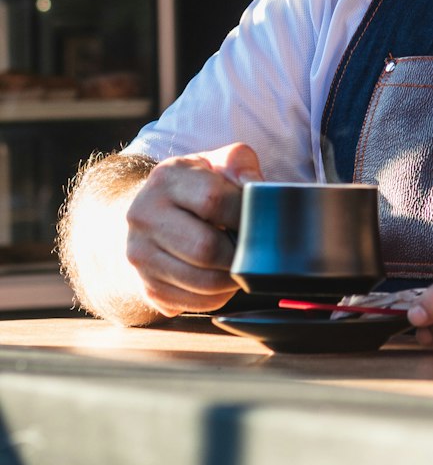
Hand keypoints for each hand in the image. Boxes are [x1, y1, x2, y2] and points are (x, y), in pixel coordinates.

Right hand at [125, 143, 262, 316]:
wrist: (153, 212)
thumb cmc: (197, 185)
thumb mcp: (217, 162)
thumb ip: (240, 165)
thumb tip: (254, 188)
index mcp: (166, 178)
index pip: (213, 200)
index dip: (244, 215)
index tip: (261, 220)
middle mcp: (144, 216)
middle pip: (205, 248)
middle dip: (240, 253)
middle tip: (255, 250)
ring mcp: (140, 254)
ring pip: (201, 281)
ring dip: (232, 279)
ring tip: (242, 266)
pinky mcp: (146, 286)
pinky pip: (192, 303)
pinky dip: (218, 298)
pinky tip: (224, 281)